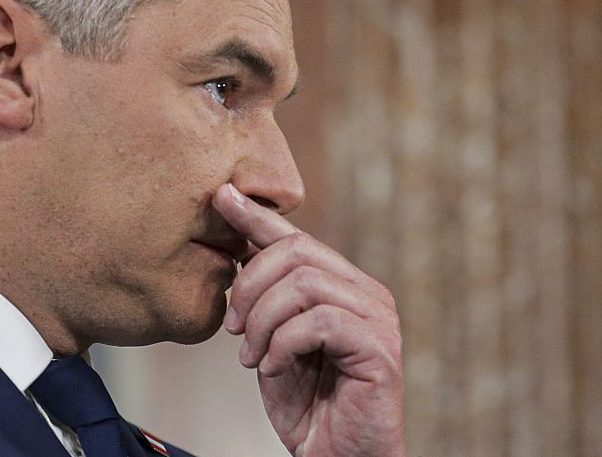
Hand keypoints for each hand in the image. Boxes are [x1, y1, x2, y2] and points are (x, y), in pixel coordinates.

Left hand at [212, 183, 404, 456]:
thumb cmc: (308, 405)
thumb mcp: (273, 341)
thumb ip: (265, 299)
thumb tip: (235, 247)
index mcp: (344, 286)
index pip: (296, 238)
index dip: (256, 216)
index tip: (221, 197)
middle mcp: (368, 294)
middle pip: (297, 252)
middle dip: (251, 285)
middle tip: (235, 330)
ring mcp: (379, 320)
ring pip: (305, 284)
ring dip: (264, 321)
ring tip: (253, 358)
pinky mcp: (380, 350)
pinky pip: (320, 321)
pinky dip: (284, 344)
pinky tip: (274, 368)